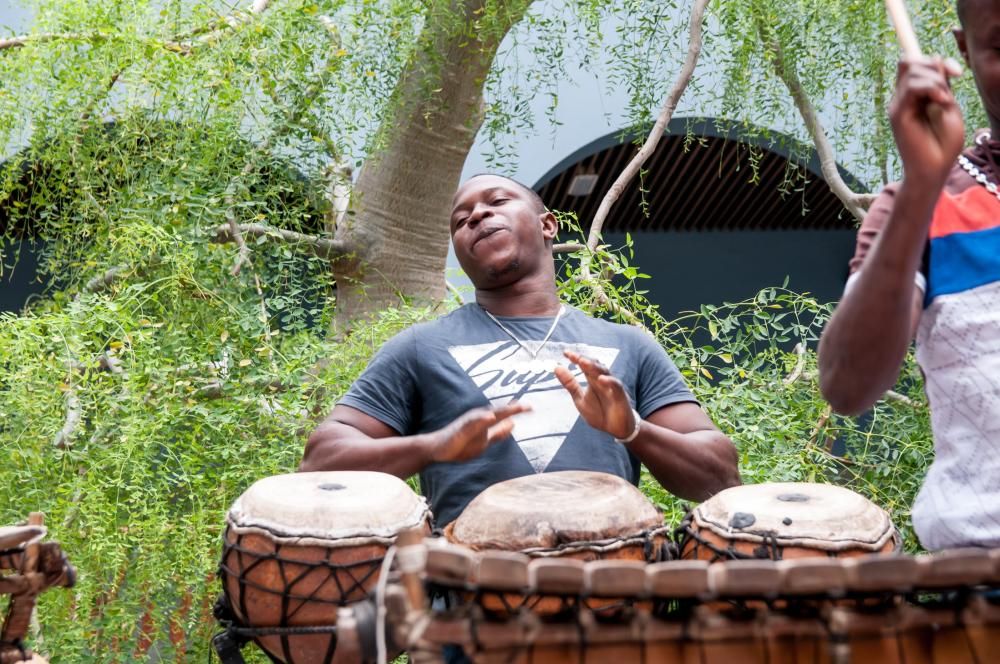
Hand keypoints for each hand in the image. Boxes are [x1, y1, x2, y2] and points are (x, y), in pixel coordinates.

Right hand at [425, 401, 529, 462]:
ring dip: (502, 411)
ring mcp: (469, 422)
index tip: (532, 407)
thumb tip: (513, 425)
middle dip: (514, 408)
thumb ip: (497, 433)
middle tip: (529, 406)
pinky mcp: (461, 429)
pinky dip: (482, 419)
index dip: (517, 410)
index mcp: (485, 421)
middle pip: (499, 412)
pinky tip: (490, 417)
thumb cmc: (460, 444)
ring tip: (515, 409)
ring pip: (488, 415)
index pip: (504, 415)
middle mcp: (479, 418)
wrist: (437, 449)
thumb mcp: (484, 440)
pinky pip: (472, 423)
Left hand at [554, 350, 635, 439]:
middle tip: (573, 356)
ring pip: (604, 372)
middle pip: (594, 365)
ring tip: (583, 362)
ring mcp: (611, 386)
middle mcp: (602, 380)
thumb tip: (557, 368)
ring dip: (594, 367)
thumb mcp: (580, 399)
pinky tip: (601, 379)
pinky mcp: (620, 395)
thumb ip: (570, 384)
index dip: (575, 358)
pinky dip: (609, 381)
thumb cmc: (599, 413)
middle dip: (584, 360)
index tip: (565, 353)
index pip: (584, 365)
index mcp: (592, 380)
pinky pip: (616, 385)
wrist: (616, 428)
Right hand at [889, 57, 965, 186]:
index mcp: (913, 97)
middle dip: (934, 66)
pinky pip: (911, 87)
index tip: (957, 73)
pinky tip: (942, 102)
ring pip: (910, 71)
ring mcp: (898, 106)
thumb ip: (941, 84)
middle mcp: (902, 99)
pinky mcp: (898, 115)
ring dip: (935, 80)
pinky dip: (931, 88)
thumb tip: (935, 58)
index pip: (914, 64)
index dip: (934, 60)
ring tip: (945, 100)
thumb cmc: (943, 143)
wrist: (934, 169)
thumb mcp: (948, 105)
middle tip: (950, 86)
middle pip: (909, 62)